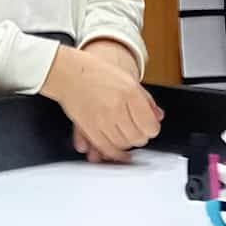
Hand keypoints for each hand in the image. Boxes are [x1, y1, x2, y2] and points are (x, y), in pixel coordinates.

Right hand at [40, 44, 160, 162]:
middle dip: (140, 137)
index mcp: (130, 92)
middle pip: (137, 138)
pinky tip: (118, 151)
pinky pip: (106, 148)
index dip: (152, 128)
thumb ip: (145, 100)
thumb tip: (157, 116)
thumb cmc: (96, 73)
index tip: (150, 127)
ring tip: (125, 136)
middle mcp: (117, 106)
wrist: (68, 73)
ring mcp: (102, 118)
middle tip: (137, 131)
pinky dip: (113, 153)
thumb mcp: (127, 80)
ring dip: (126, 144)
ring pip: (123, 145)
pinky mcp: (88, 128)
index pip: (150, 125)